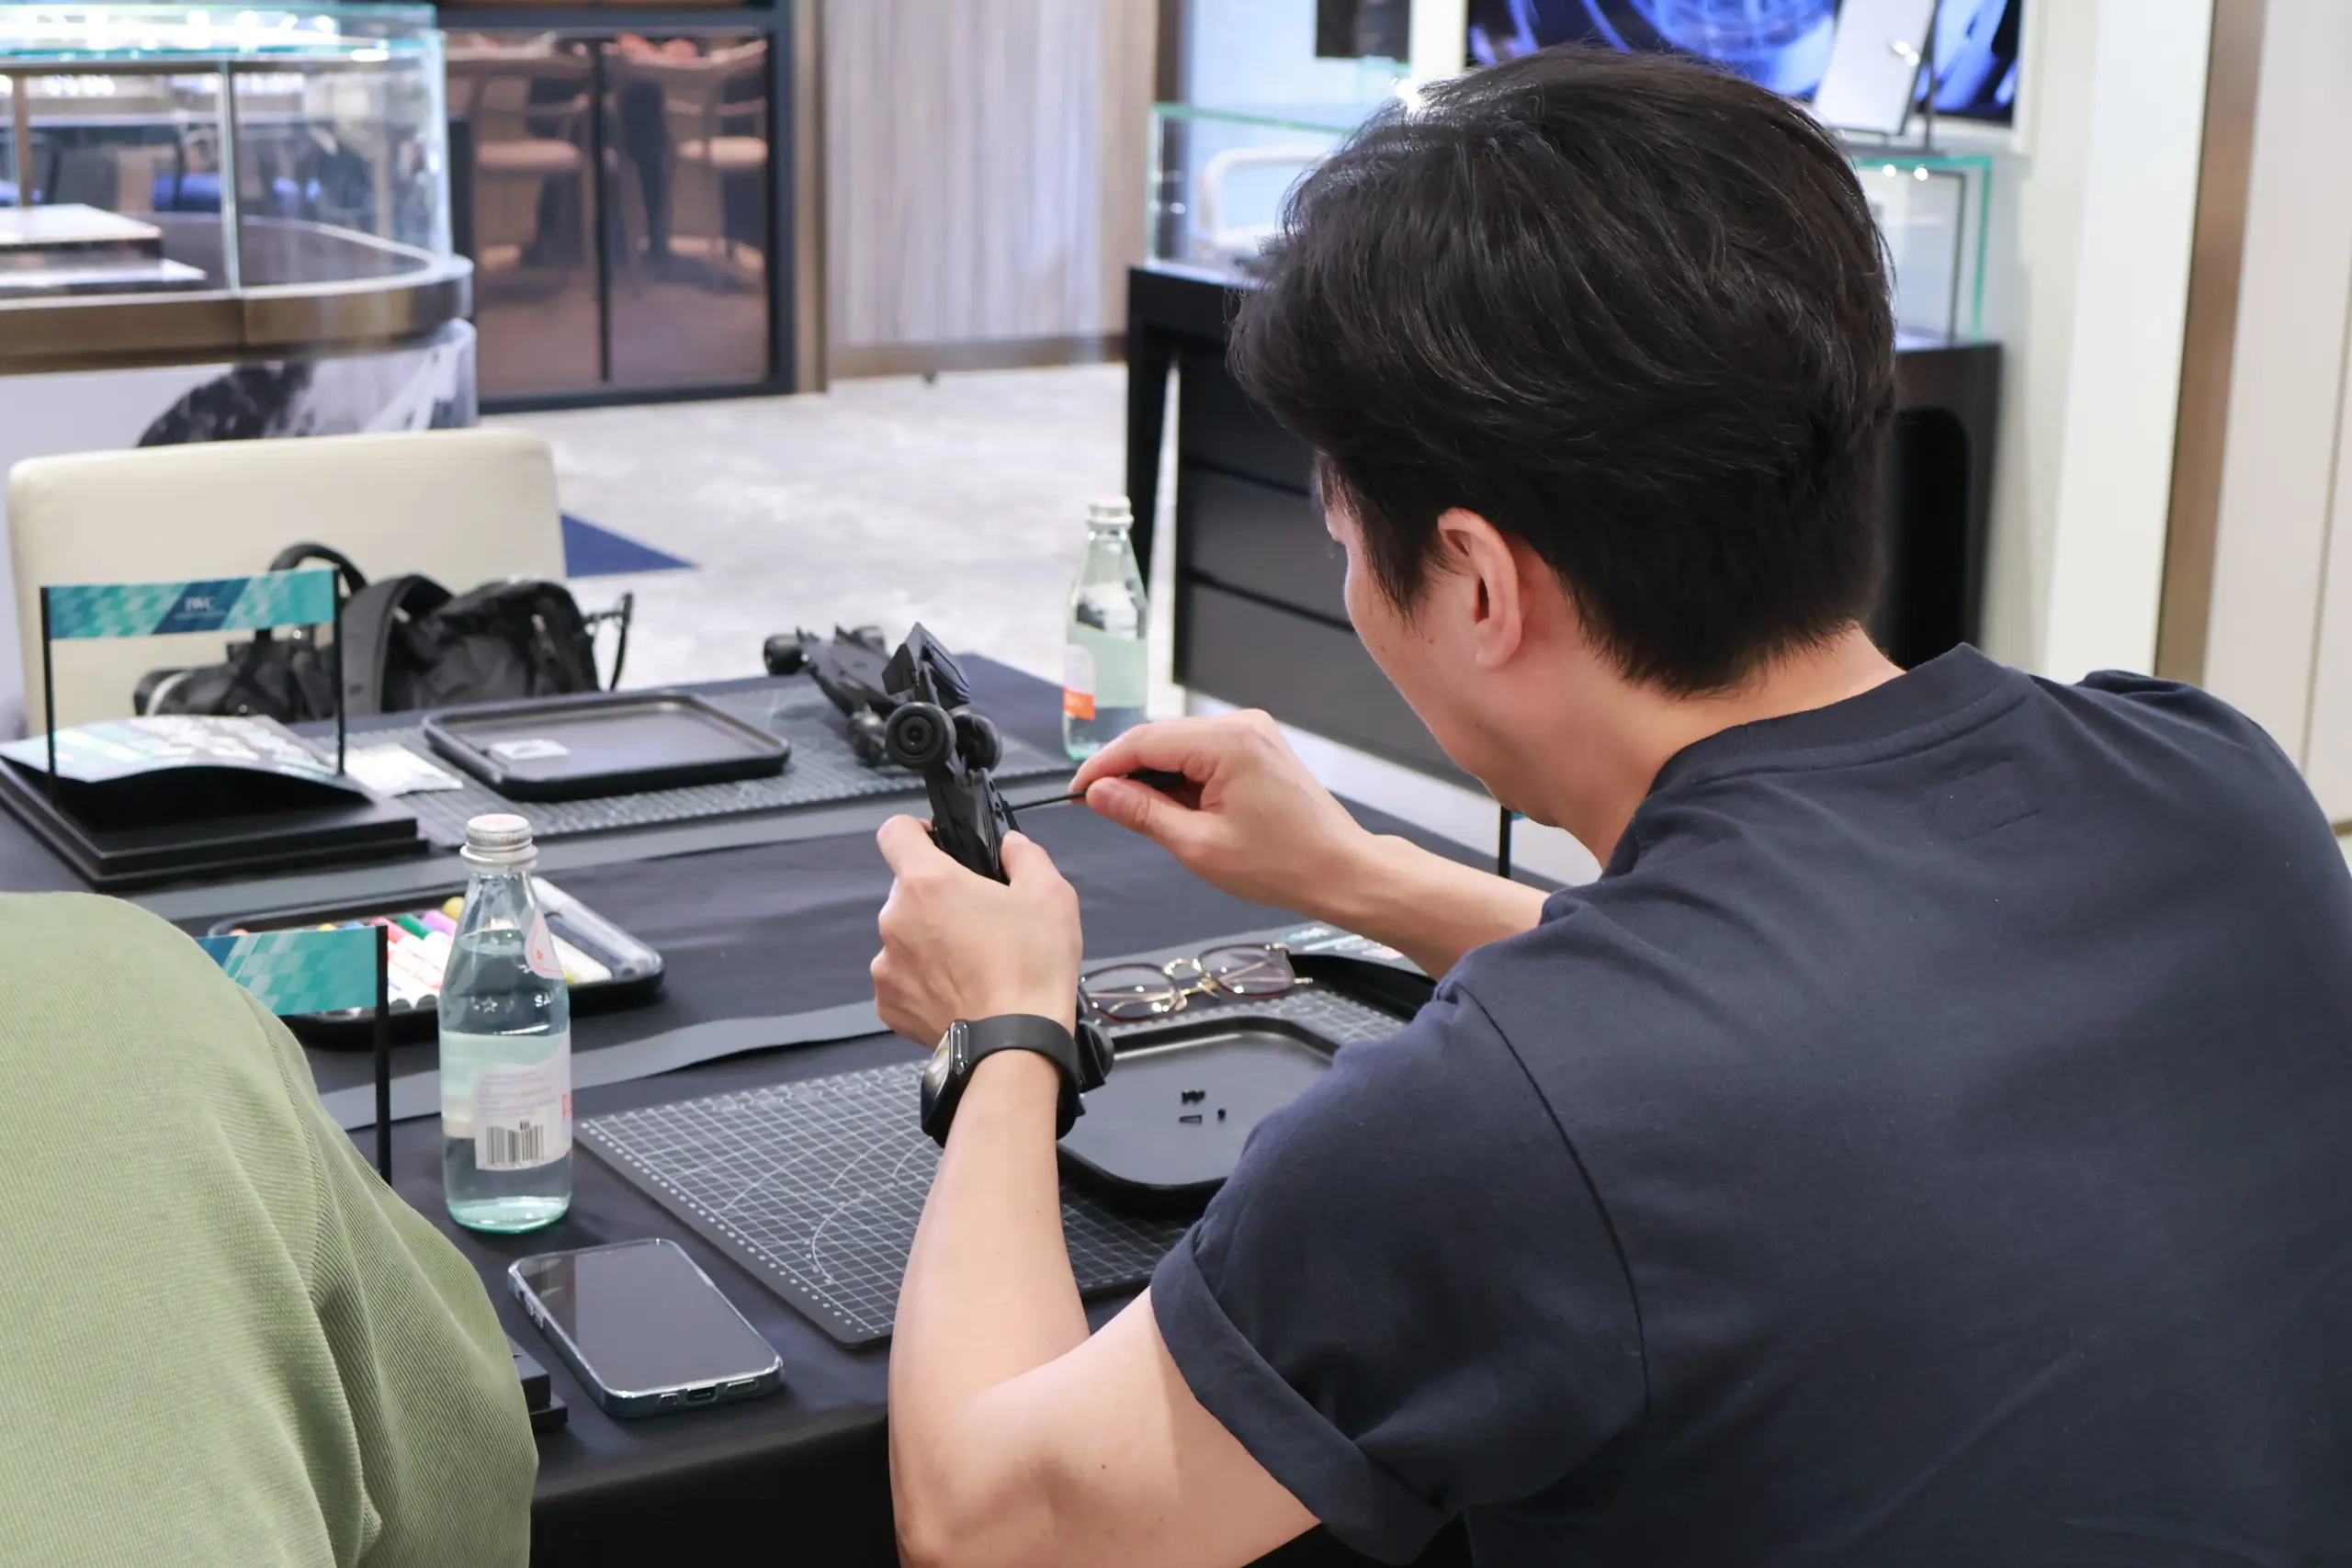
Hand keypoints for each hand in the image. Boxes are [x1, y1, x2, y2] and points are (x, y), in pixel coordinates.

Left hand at [872, 819, 1081, 1044]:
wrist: (1015, 1044)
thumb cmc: (1032, 969)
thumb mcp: (1051, 894)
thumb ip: (1024, 855)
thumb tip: (1010, 845)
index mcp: (928, 883)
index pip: (894, 831)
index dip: (916, 832)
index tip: (937, 845)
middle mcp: (895, 920)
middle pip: (907, 890)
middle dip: (938, 898)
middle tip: (980, 919)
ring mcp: (886, 965)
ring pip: (906, 937)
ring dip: (931, 942)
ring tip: (974, 964)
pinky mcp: (889, 1004)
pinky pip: (903, 979)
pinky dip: (925, 982)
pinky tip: (960, 991)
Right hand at [1069, 712, 1378, 911]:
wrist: (1341, 870)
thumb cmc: (1280, 865)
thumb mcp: (1198, 845)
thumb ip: (1143, 813)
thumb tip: (1097, 793)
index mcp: (1227, 742)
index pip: (1144, 741)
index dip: (1103, 766)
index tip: (1076, 792)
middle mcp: (1241, 725)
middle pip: (1161, 738)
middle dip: (1126, 771)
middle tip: (1095, 805)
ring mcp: (1253, 734)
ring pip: (1181, 747)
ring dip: (1154, 776)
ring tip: (1132, 814)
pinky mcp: (1259, 748)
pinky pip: (1205, 754)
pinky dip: (1182, 778)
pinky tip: (1170, 807)